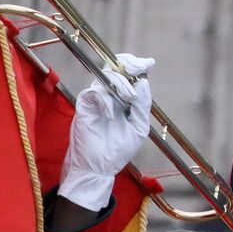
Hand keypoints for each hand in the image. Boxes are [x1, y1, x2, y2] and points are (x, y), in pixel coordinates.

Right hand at [58, 52, 154, 210]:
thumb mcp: (138, 127)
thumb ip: (142, 105)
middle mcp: (110, 97)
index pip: (129, 76)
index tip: (148, 63)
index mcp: (123, 100)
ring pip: (105, 77)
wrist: (100, 168)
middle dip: (128, 66)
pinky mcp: (84, 106)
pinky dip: (105, 100)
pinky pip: (94, 92)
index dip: (137, 66)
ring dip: (119, 83)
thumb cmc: (119, 150)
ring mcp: (96, 100)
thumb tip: (143, 82)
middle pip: (116, 70)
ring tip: (128, 97)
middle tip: (138, 68)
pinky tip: (110, 114)